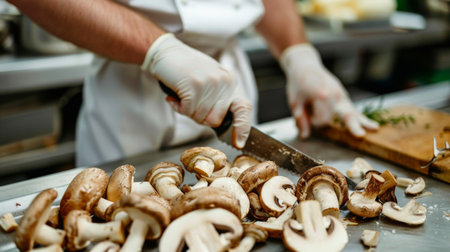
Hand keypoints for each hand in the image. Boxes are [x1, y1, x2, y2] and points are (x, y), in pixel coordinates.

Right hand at [141, 33, 251, 148]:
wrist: (166, 52)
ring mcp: (210, 84)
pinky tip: (174, 96)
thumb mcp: (210, 81)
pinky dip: (177, 107)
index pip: (244, 108)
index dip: (243, 127)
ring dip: (187, 111)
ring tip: (182, 95)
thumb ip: (218, 99)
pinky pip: (186, 111)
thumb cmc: (186, 69)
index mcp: (230, 82)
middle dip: (200, 118)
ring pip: (200, 117)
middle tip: (190, 105)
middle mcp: (224, 82)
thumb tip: (220, 123)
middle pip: (216, 120)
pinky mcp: (195, 86)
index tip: (239, 142)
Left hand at [280, 43, 378, 137]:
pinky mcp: (343, 95)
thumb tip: (305, 136)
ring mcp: (341, 94)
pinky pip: (353, 108)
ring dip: (363, 121)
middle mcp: (334, 94)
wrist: (305, 66)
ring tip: (375, 128)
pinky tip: (372, 125)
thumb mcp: (295, 102)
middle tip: (360, 135)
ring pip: (353, 111)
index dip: (315, 122)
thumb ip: (301, 120)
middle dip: (352, 126)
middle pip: (345, 113)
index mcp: (321, 94)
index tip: (309, 117)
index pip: (323, 119)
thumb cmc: (298, 83)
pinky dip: (361, 117)